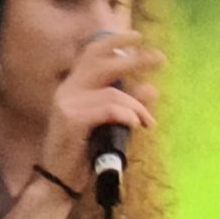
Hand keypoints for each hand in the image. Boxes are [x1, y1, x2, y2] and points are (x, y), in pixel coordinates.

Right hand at [40, 37, 161, 187]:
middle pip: (103, 63)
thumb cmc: (82, 154)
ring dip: (136, 107)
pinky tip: (136, 125)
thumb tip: (152, 87)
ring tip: (148, 122)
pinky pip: (107, 109)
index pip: (91, 53)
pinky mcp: (71, 119)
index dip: (115, 40)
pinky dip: (126, 115)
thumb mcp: (110, 125)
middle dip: (135, 59)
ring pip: (112, 93)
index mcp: (73, 86)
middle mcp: (68, 89)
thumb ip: (127, 105)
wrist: (59, 181)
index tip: (139, 37)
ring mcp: (67, 103)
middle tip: (160, 59)